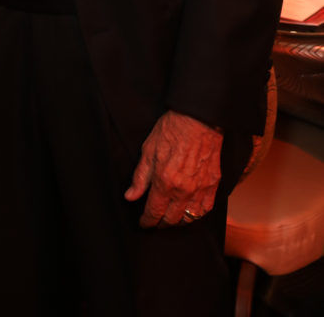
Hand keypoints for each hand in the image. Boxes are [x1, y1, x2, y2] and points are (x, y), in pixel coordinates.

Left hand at [123, 110, 222, 228]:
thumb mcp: (148, 151)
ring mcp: (200, 189)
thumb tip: (130, 196)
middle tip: (155, 222)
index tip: (143, 223)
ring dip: (178, 222)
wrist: (199, 119)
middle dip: (160, 224)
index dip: (147, 221)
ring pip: (189, 218)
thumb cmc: (172, 130)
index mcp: (165, 182)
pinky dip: (196, 215)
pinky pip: (205, 209)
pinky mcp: (213, 184)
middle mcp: (184, 190)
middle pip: (171, 219)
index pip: (154, 212)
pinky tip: (190, 212)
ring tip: (170, 219)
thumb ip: (140, 177)